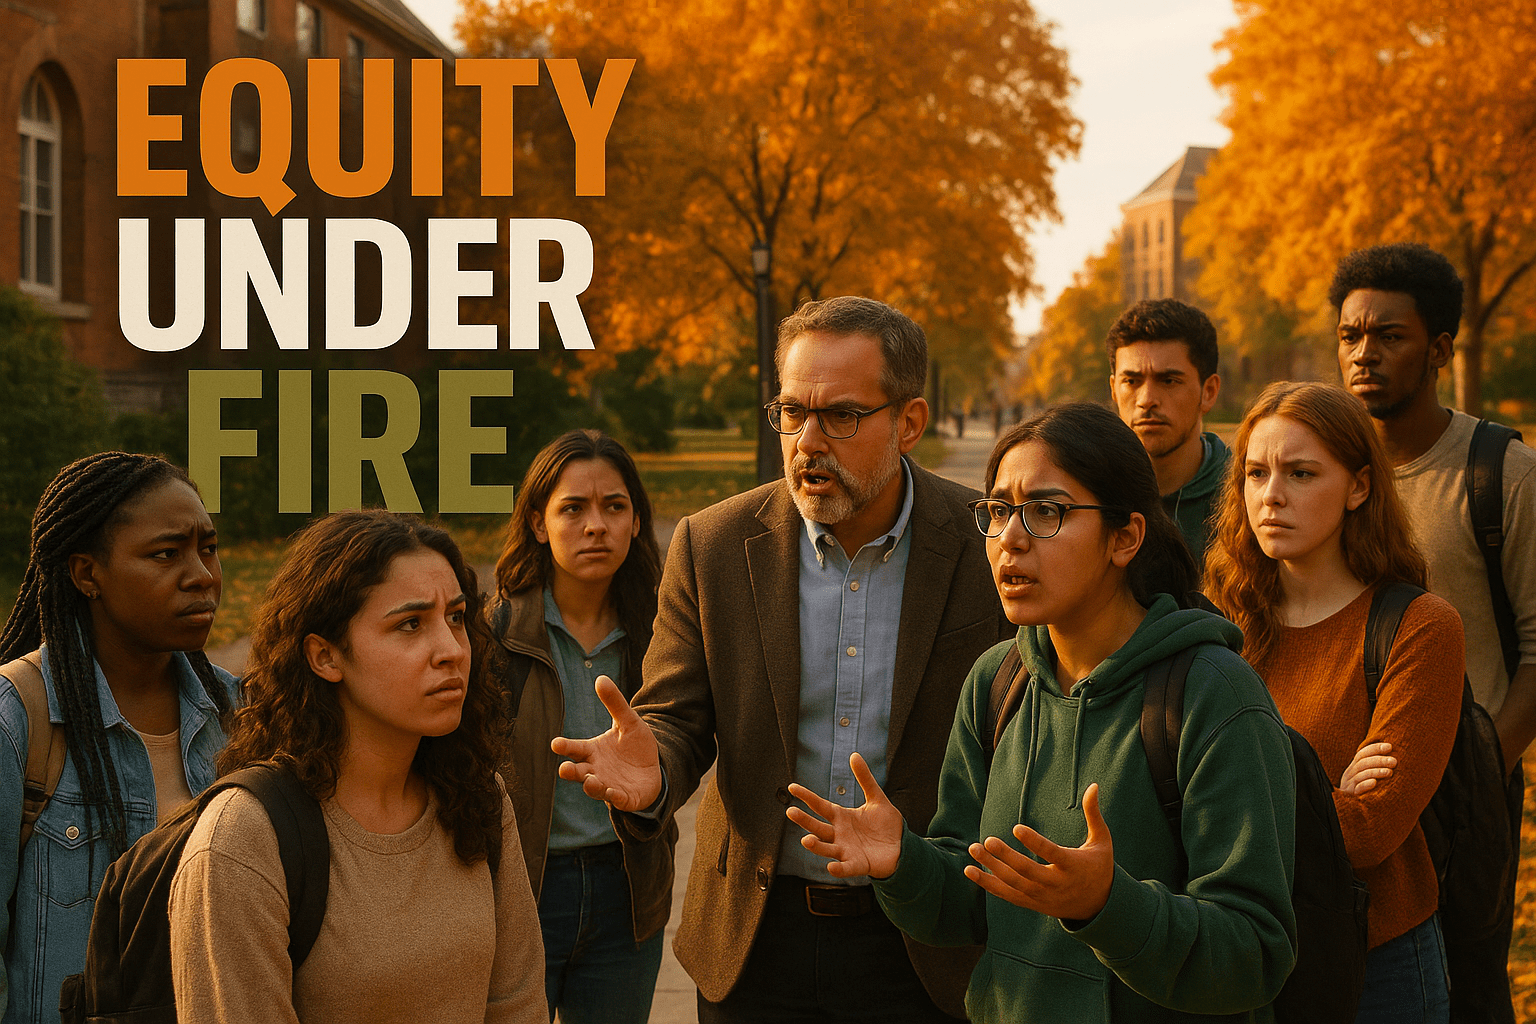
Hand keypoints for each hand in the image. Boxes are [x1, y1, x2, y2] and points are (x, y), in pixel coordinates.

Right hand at [551, 676, 661, 811]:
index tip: (555, 743)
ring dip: (592, 786)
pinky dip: (615, 798)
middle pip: (578, 772)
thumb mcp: (628, 722)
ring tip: (590, 781)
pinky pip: (617, 800)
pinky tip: (615, 794)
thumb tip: (600, 678)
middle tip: (564, 769)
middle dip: (571, 772)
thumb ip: (614, 703)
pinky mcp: (624, 798)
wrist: (652, 768)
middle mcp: (595, 770)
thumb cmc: (634, 745)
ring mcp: (608, 785)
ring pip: (595, 788)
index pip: (575, 749)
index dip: (565, 747)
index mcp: (592, 751)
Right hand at [785, 752, 904, 879]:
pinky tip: (831, 867)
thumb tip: (854, 754)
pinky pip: (846, 868)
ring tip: (806, 840)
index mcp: (842, 817)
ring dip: (816, 846)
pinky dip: (838, 869)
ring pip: (827, 848)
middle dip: (804, 821)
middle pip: (818, 827)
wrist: (901, 846)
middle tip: (790, 812)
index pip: (820, 805)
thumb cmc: (886, 824)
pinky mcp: (858, 864)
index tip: (792, 787)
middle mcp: (839, 834)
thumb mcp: (877, 798)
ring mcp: (846, 850)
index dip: (806, 797)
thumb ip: (865, 778)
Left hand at [964, 782, 1114, 921]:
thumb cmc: (1099, 867)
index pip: (1052, 854)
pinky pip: (1007, 895)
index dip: (1034, 842)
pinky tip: (971, 871)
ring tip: (973, 849)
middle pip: (1027, 872)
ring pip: (1013, 884)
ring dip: (991, 868)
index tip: (1016, 827)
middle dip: (1006, 857)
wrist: (1098, 906)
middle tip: (988, 840)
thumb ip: (1094, 814)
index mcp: (1073, 867)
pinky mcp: (1033, 904)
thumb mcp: (1102, 841)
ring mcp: (1043, 896)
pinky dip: (988, 884)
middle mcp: (1056, 884)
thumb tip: (1093, 785)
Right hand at [1339, 741, 1395, 795]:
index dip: (1375, 748)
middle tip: (1394, 761)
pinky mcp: (1350, 796)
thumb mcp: (1365, 777)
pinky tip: (1375, 783)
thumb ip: (1373, 768)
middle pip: (1362, 763)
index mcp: (1353, 768)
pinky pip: (1357, 789)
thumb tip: (1393, 757)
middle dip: (1379, 760)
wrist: (1347, 810)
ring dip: (1376, 772)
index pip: (1362, 754)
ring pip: (1360, 775)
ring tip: (1390, 772)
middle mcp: (1349, 774)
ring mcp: (1349, 784)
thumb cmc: (1363, 792)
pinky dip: (1365, 785)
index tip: (1389, 746)